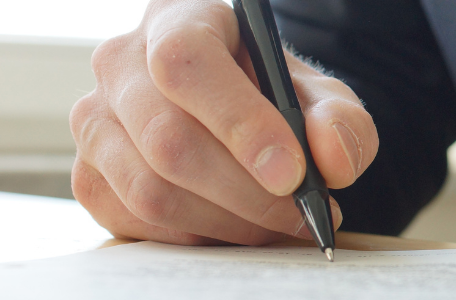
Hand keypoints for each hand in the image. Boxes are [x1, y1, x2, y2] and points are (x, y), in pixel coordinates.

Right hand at [70, 0, 376, 244]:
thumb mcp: (323, 98)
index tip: (293, 174)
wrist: (243, 117)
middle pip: (168, 140)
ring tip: (280, 224)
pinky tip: (239, 226)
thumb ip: (342, 121)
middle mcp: (121, 64)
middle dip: (249, 194)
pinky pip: (137, 222)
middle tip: (303, 214)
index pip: (186, 63)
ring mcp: (96, 121)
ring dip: (229, 223)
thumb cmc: (276, 97)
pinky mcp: (89, 176)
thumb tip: (333, 159)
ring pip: (150, 190)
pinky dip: (199, 237)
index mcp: (179, 20)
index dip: (239, 123)